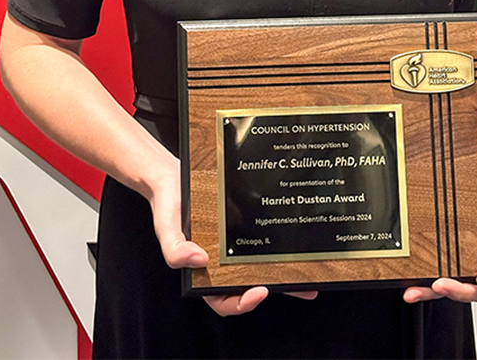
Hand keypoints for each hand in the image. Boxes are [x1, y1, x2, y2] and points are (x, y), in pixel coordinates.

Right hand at [149, 165, 316, 314]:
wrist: (173, 174)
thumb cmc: (169, 205)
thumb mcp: (167, 228)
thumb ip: (175, 249)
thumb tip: (197, 260)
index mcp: (203, 272)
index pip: (223, 299)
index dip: (242, 303)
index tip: (259, 291)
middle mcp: (222, 261)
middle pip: (250, 284)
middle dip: (277, 289)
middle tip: (300, 286)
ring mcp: (235, 244)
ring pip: (261, 263)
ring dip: (284, 270)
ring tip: (309, 272)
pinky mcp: (244, 225)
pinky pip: (261, 238)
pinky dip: (278, 241)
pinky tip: (292, 239)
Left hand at [403, 172, 476, 303]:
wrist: (462, 171)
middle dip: (463, 291)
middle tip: (446, 283)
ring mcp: (463, 262)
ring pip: (457, 289)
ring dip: (441, 292)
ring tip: (430, 286)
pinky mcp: (443, 260)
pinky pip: (434, 279)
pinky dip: (424, 288)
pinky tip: (413, 289)